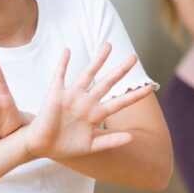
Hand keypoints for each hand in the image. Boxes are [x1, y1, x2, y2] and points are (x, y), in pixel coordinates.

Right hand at [25, 43, 155, 159]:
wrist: (41, 146)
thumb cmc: (66, 146)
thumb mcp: (91, 146)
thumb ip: (111, 141)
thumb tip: (132, 138)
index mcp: (97, 114)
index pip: (120, 102)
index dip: (135, 95)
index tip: (152, 87)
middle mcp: (87, 102)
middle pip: (107, 82)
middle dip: (121, 70)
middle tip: (134, 57)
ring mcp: (72, 96)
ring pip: (87, 74)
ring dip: (98, 60)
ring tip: (108, 45)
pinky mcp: (56, 94)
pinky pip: (60, 75)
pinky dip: (63, 63)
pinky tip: (68, 51)